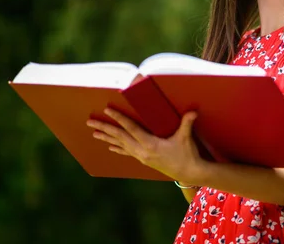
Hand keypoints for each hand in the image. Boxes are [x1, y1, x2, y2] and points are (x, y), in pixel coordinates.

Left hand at [86, 107, 203, 182]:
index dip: (119, 118)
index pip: (131, 128)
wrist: (189, 173)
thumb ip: (187, 123)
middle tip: (90, 122)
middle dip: (105, 128)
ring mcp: (142, 156)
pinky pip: (127, 152)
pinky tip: (110, 146)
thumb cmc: (187, 154)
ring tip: (94, 133)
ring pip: (121, 144)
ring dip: (107, 138)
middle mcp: (142, 151)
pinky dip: (118, 148)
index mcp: (150, 144)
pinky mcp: (144, 160)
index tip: (107, 110)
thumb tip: (192, 111)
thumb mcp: (186, 138)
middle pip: (120, 137)